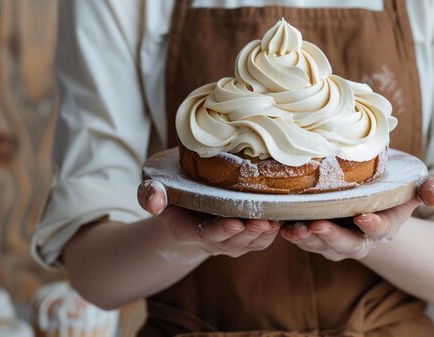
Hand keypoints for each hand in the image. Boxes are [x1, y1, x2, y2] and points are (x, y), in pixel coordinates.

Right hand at [137, 179, 279, 257]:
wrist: (184, 203)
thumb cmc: (169, 194)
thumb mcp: (153, 191)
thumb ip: (149, 195)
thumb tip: (153, 200)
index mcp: (189, 230)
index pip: (207, 234)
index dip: (220, 231)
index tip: (233, 222)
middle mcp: (213, 239)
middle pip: (234, 241)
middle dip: (249, 233)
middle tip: (263, 221)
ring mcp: (231, 239)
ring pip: (251, 242)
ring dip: (264, 234)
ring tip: (276, 220)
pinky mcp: (246, 233)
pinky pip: (261, 238)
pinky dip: (273, 230)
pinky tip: (284, 217)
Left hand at [280, 174, 433, 260]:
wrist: (366, 198)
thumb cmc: (390, 188)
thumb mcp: (412, 185)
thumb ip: (430, 187)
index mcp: (384, 226)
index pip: (380, 230)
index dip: (373, 225)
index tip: (364, 217)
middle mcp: (358, 239)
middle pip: (346, 245)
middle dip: (332, 237)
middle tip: (318, 224)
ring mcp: (334, 240)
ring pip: (320, 245)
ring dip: (306, 238)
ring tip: (294, 227)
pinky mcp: (313, 235)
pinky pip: (302, 239)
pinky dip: (291, 233)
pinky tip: (279, 222)